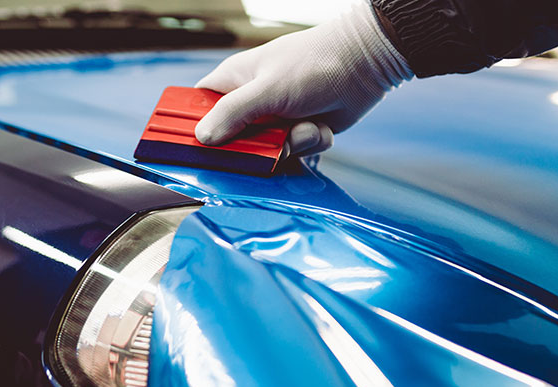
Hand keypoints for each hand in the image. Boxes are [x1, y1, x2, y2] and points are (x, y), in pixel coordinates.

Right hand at [195, 1, 412, 156]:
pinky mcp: (299, 131)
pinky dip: (310, 144)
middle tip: (266, 141)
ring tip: (303, 125)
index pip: (197, 109)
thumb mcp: (266, 90)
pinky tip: (319, 126)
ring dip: (288, 146)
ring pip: (266, 153)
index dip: (193, 130)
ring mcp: (275, 119)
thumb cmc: (313, 63)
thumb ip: (232, 114)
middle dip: (254, 148)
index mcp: (233, 82)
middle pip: (232, 142)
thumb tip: (203, 138)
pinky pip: (294, 153)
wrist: (364, 65)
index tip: (196, 151)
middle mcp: (251, 103)